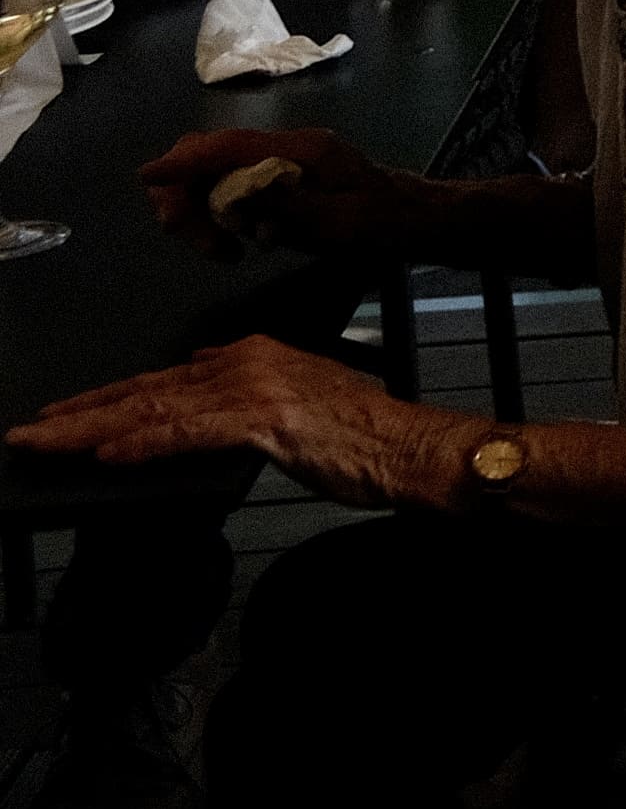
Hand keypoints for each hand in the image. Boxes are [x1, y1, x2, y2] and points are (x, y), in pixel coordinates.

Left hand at [10, 336, 460, 509]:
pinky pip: (190, 433)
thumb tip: (203, 367)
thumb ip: (247, 380)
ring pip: (156, 409)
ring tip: (47, 441)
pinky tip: (111, 454)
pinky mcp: (264, 420)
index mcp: (251, 355)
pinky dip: (146, 442)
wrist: (405, 445)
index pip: (160, 380)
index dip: (104, 399)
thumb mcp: (297, 392)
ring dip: (92, 428)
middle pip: (146, 390)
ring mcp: (254, 388)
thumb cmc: (358, 432)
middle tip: (28, 431)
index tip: (59, 416)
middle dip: (79, 413)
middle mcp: (246, 363)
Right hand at [136, 125, 428, 267]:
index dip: (184, 161)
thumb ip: (287, 204)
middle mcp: (286, 148)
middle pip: (211, 157)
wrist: (412, 219)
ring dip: (204, 213)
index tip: (147, 176)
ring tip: (226, 252)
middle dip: (187, 197)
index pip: (229, 146)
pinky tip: (241, 242)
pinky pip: (234, 187)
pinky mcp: (282, 178)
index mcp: (300, 151)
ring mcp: (283, 161)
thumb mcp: (337, 223)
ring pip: (216, 175)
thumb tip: (238, 188)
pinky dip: (224, 214)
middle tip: (207, 245)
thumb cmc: (382, 224)